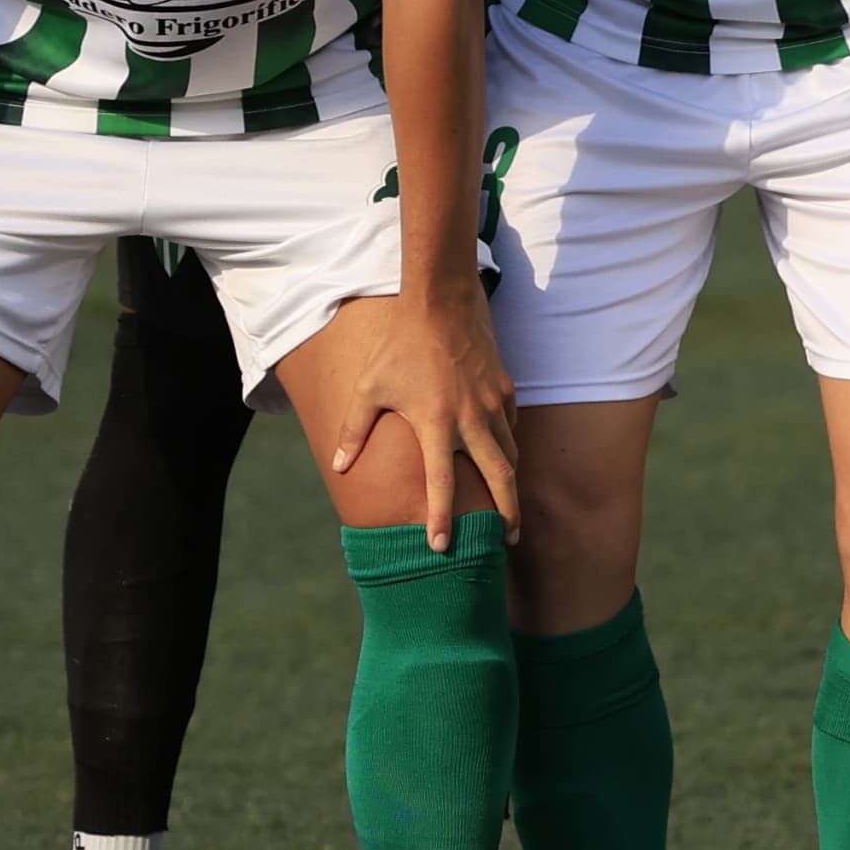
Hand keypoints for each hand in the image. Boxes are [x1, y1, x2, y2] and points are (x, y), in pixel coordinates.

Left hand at [323, 282, 524, 549]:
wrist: (440, 302)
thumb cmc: (399, 346)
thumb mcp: (368, 389)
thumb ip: (354, 431)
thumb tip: (339, 467)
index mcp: (435, 424)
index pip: (441, 484)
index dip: (441, 519)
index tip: (442, 547)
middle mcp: (470, 419)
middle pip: (499, 478)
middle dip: (506, 513)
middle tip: (507, 540)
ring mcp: (492, 403)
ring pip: (510, 454)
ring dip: (509, 483)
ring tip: (508, 505)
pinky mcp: (504, 388)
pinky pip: (509, 426)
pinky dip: (507, 445)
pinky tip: (500, 454)